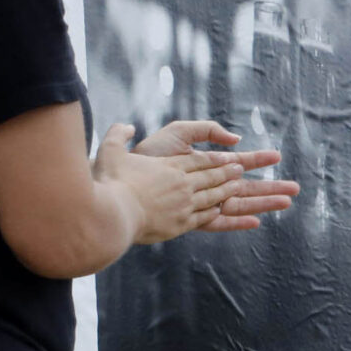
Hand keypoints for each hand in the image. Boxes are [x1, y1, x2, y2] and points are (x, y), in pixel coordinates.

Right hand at [93, 123, 243, 244]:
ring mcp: (184, 205)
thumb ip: (119, 134)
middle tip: (240, 169)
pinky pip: (204, 217)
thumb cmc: (111, 183)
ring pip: (212, 196)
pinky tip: (219, 210)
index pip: (198, 160)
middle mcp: (181, 184)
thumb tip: (128, 127)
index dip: (214, 159)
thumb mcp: (110, 150)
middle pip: (210, 176)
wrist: (112, 215)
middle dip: (227, 172)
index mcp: (169, 166)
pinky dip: (214, 212)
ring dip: (226, 190)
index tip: (226, 157)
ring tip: (238, 186)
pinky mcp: (181, 224)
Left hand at [132, 119, 299, 232]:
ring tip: (286, 203)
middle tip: (295, 189)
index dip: (257, 159)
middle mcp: (206, 186)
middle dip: (270, 186)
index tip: (277, 156)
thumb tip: (236, 140)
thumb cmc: (147, 155)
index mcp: (204, 166)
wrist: (124, 176)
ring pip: (239, 203)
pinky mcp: (191, 217)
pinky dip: (237, 221)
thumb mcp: (179, 132)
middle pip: (245, 187)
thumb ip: (207, 130)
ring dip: (263, 203)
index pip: (237, 163)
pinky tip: (256, 221)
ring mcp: (200, 203)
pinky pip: (219, 222)